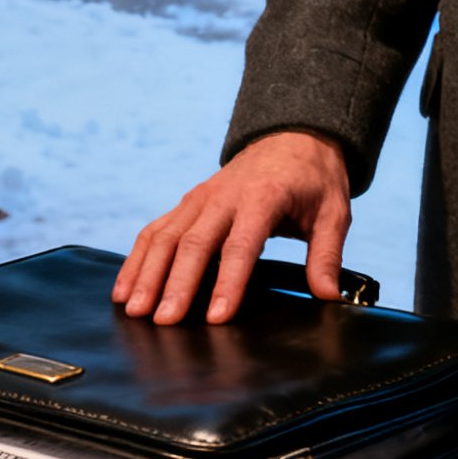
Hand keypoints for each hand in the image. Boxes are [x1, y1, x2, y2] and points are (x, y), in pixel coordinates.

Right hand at [112, 129, 351, 324]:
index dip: (229, 282)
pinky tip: (124, 290)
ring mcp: (200, 197)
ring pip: (166, 236)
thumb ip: (327, 255)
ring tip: (135, 311)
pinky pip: (155, 230)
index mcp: (263, 197)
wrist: (293, 136)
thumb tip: (328, 296)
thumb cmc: (313, 178)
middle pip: (195, 242)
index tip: (216, 317)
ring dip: (148, 274)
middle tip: (164, 322)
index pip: (242, 244)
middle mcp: (224, 195)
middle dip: (177, 284)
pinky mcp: (188, 203)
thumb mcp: (333, 211)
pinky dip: (137, 259)